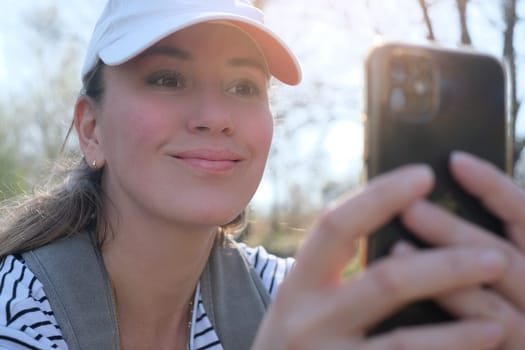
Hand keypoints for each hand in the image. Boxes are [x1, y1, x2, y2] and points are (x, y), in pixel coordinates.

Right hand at [252, 164, 505, 349]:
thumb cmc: (299, 341)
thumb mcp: (303, 302)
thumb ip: (334, 270)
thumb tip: (400, 223)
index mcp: (297, 285)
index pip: (335, 226)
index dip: (379, 196)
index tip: (424, 175)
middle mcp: (307, 321)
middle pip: (385, 282)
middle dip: (445, 266)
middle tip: (492, 254)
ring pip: (406, 341)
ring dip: (462, 327)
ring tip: (500, 313)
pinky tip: (482, 341)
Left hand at [400, 151, 524, 348]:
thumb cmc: (495, 310)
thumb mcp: (495, 276)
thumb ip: (471, 246)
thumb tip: (419, 208)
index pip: (523, 215)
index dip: (493, 187)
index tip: (455, 161)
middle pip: (501, 253)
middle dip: (452, 230)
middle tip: (409, 207)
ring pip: (491, 292)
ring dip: (443, 269)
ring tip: (397, 248)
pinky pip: (486, 331)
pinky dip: (453, 307)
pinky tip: (415, 296)